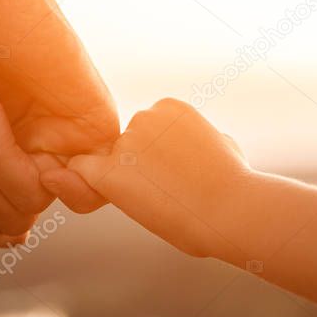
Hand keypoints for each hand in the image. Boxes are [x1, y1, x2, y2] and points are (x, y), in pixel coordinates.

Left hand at [62, 98, 251, 256]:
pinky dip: (86, 185)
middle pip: (123, 145)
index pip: (144, 130)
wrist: (232, 209)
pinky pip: (82, 173)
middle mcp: (144, 116)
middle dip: (135, 167)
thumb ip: (199, 138)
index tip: (172, 176)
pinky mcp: (110, 171)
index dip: (152, 156)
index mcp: (169, 107)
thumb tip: (205, 143)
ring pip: (105, 162)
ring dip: (120, 181)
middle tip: (161, 193)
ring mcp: (125, 143)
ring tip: (156, 203)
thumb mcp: (223, 145)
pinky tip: (115, 201)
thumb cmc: (235, 185)